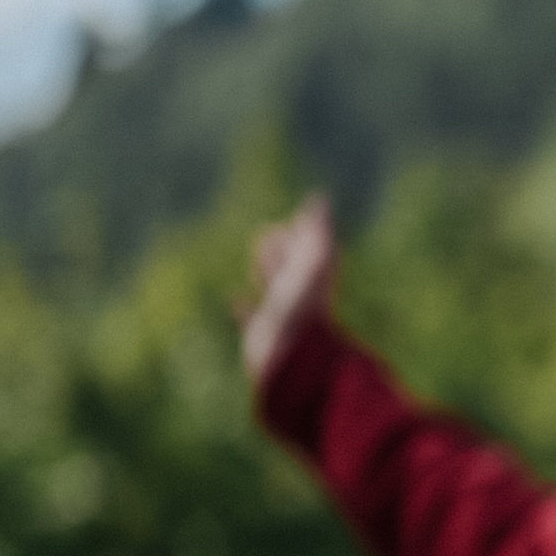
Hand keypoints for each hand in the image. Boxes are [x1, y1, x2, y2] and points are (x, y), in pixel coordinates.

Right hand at [242, 193, 336, 384]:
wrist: (291, 357)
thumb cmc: (300, 311)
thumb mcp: (310, 265)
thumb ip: (317, 234)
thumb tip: (320, 197)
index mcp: (312, 281)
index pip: (309, 251)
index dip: (302, 234)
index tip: (298, 218)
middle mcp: (298, 298)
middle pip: (290, 268)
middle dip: (281, 250)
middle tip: (269, 232)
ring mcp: (279, 316)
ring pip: (272, 290)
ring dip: (264, 273)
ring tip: (258, 260)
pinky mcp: (261, 336)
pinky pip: (251, 319)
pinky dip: (243, 308)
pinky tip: (234, 300)